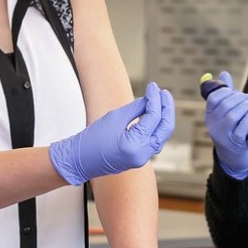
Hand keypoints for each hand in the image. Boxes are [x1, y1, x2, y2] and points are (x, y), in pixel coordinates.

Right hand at [48, 82, 176, 185]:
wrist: (80, 160)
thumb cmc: (92, 140)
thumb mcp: (114, 118)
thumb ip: (136, 108)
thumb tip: (151, 99)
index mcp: (134, 145)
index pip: (154, 117)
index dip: (155, 99)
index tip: (152, 86)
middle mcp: (142, 155)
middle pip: (165, 129)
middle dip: (167, 108)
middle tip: (164, 92)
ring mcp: (142, 158)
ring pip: (162, 135)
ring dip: (164, 117)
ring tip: (162, 100)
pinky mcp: (140, 158)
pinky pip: (154, 141)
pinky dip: (157, 127)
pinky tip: (155, 114)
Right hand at [204, 71, 247, 178]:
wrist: (233, 156)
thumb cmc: (230, 129)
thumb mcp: (225, 112)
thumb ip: (225, 93)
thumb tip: (224, 74)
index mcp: (209, 115)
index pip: (214, 98)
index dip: (226, 91)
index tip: (236, 92)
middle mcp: (213, 125)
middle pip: (225, 105)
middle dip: (240, 97)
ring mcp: (223, 135)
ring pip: (233, 115)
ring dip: (245, 106)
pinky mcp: (234, 142)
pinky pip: (242, 126)